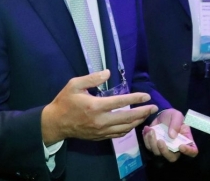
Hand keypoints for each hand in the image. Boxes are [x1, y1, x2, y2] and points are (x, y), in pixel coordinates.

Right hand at [41, 70, 157, 144]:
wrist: (55, 123)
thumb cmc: (65, 101)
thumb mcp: (74, 84)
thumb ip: (92, 78)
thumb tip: (108, 73)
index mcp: (95, 106)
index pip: (121, 102)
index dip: (135, 99)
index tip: (147, 96)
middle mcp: (100, 120)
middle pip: (127, 118)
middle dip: (143, 112)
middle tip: (154, 107)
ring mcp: (100, 131)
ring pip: (125, 128)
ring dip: (138, 121)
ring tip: (147, 114)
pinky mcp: (99, 137)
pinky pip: (118, 135)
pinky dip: (128, 129)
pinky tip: (133, 124)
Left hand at [142, 109, 197, 162]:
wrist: (161, 114)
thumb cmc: (172, 116)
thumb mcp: (176, 115)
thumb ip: (176, 124)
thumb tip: (172, 136)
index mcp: (186, 140)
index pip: (192, 151)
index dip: (188, 151)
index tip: (181, 146)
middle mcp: (176, 148)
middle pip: (172, 158)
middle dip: (164, 151)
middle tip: (160, 141)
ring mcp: (164, 148)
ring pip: (158, 154)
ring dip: (153, 144)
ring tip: (151, 131)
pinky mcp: (154, 146)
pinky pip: (149, 148)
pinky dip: (147, 140)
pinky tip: (147, 130)